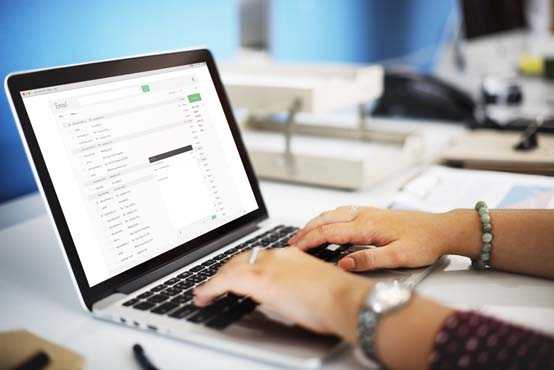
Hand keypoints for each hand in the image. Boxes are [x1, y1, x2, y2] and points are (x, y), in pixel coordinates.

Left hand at [194, 247, 371, 342]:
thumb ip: (296, 286)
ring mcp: (268, 265)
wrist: (344, 298)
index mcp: (291, 255)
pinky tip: (204, 295)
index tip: (236, 275)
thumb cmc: (338, 299)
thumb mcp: (313, 286)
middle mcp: (277, 256)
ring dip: (216, 279)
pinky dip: (211, 287)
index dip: (243, 266)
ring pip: (231, 267)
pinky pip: (226, 280)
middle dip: (226, 271)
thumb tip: (286, 297)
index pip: (259, 257)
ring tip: (206, 291)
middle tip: (215, 283)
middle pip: (242, 259)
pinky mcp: (260, 279)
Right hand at [289, 206, 476, 271]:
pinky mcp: (373, 213)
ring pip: (333, 213)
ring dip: (315, 223)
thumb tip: (343, 262)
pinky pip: (342, 212)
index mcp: (367, 226)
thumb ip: (369, 260)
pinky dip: (327, 218)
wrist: (442, 229)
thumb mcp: (399, 258)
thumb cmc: (424, 243)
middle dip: (306, 230)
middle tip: (291, 242)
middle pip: (326, 219)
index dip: (309, 240)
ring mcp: (368, 212)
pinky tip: (326, 223)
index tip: (295, 248)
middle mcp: (365, 215)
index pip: (329, 232)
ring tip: (302, 234)